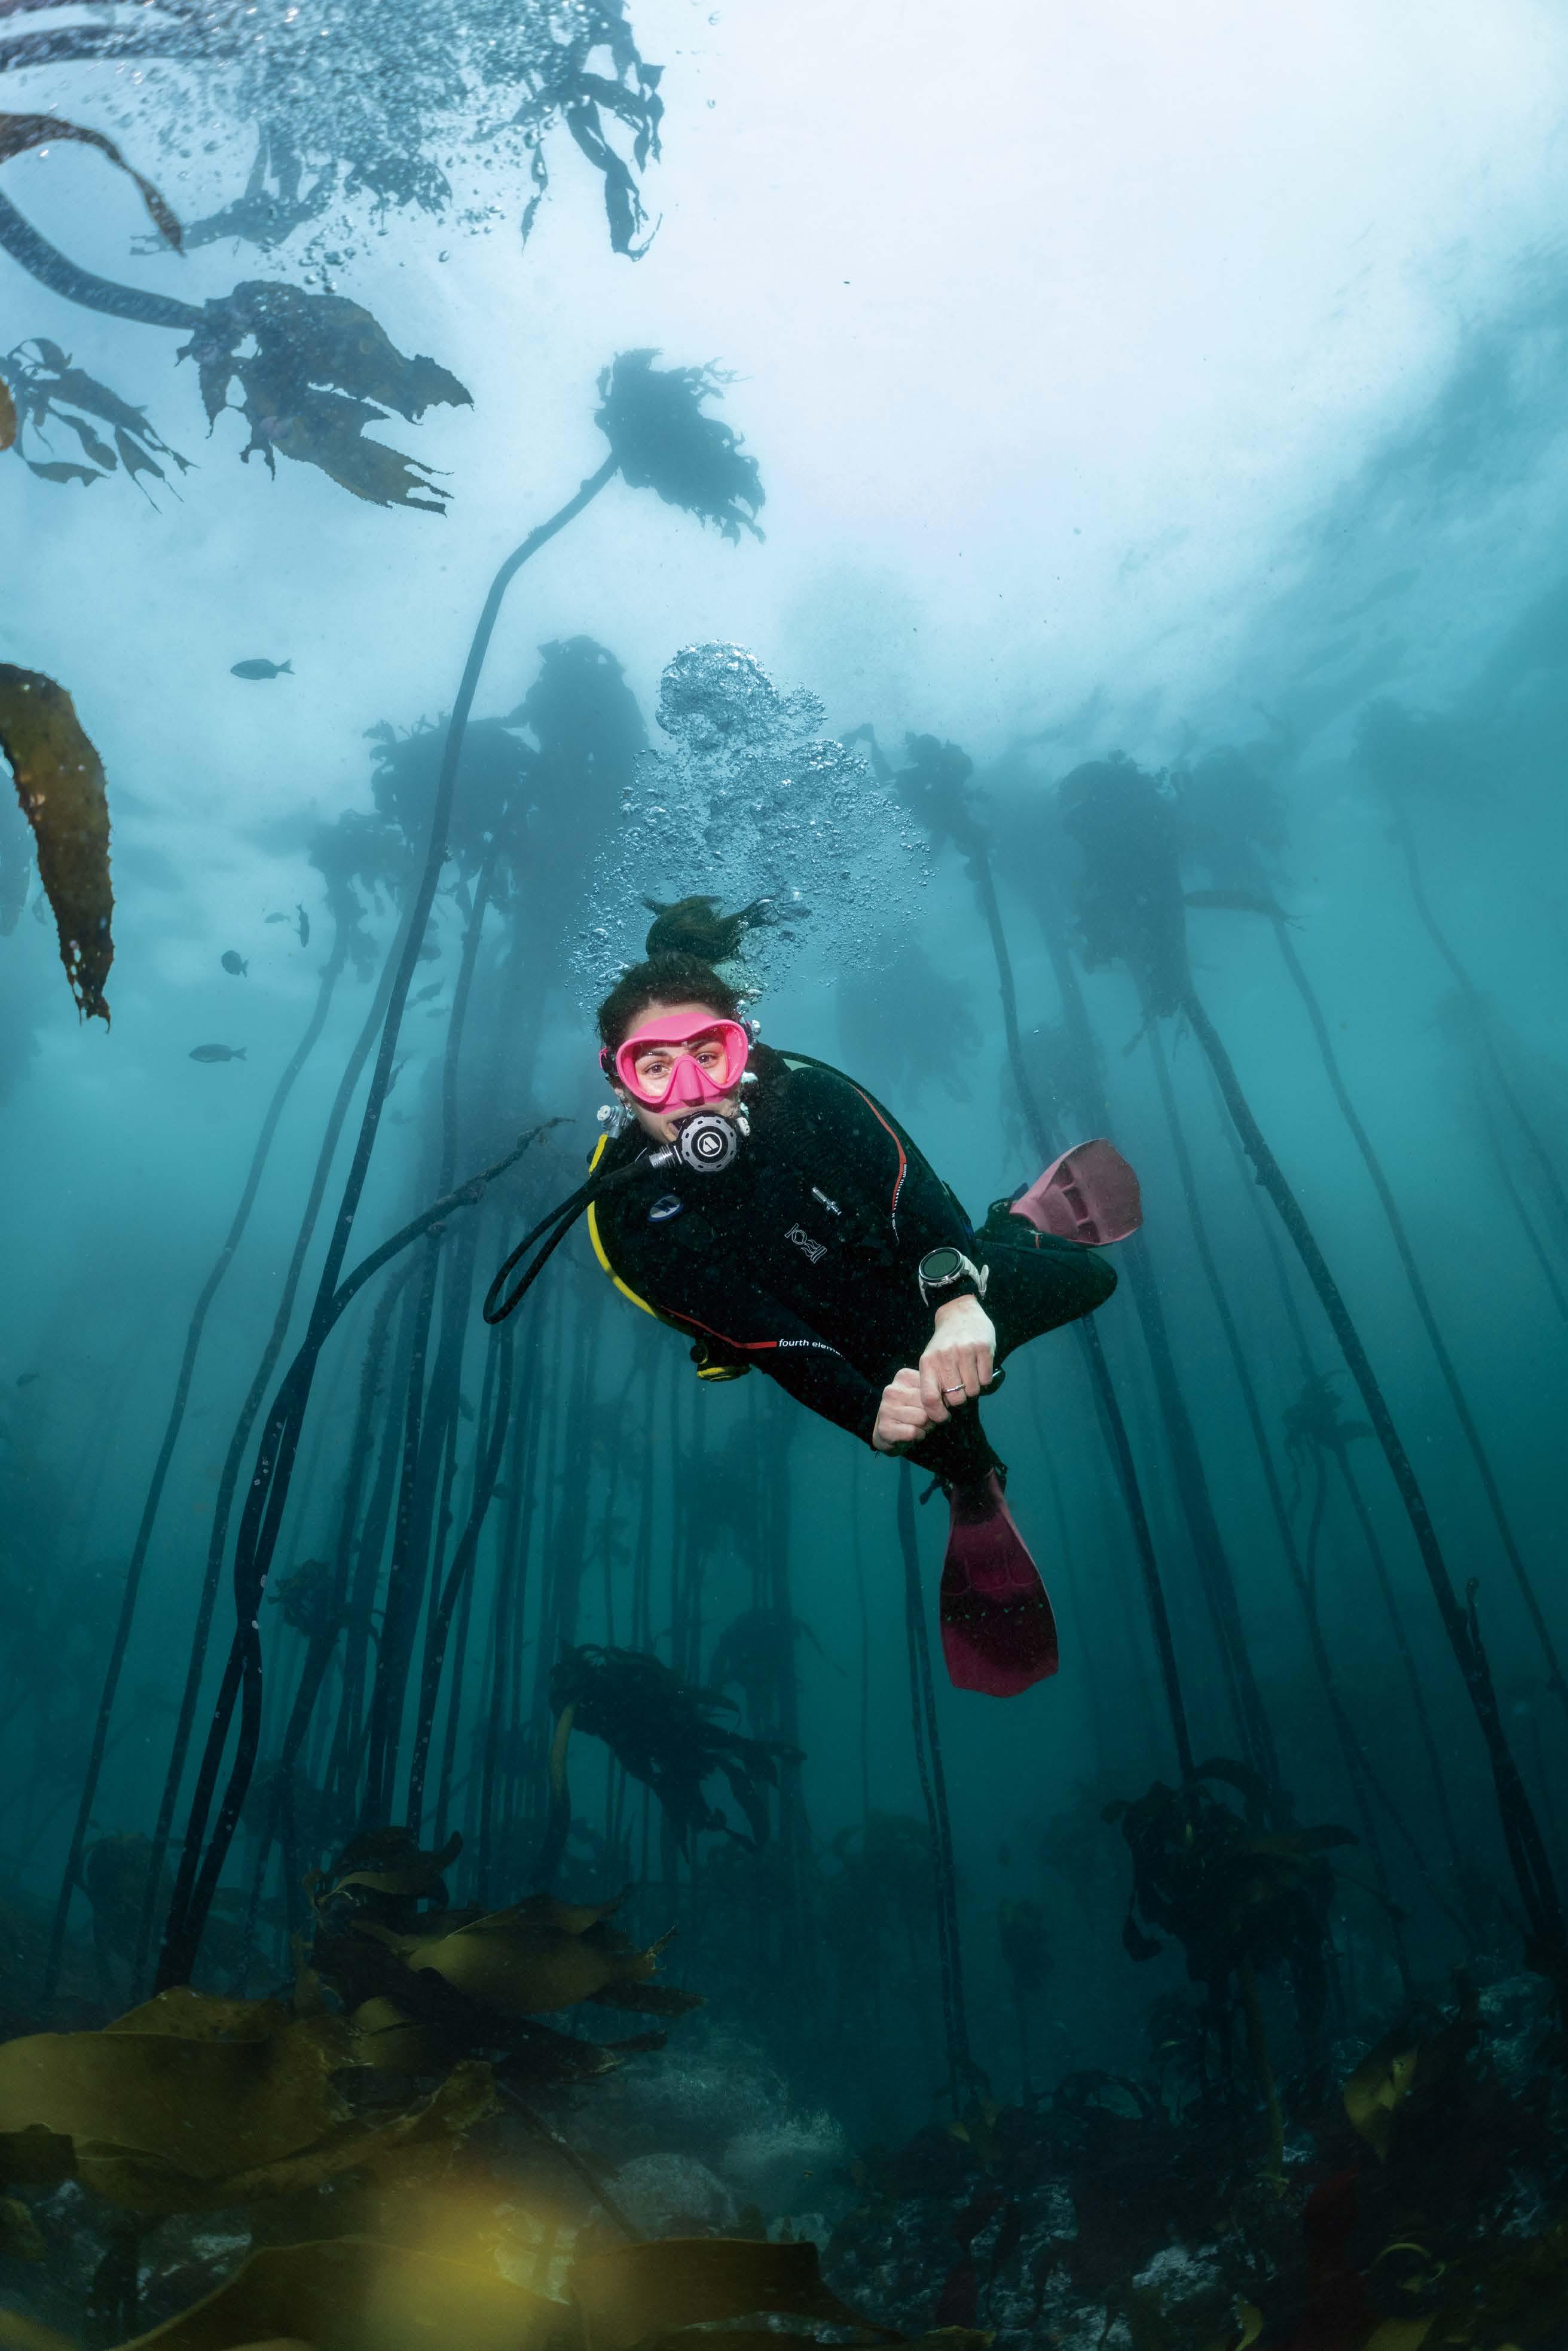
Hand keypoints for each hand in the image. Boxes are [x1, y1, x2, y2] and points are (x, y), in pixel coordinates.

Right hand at [873, 1366, 932, 1452]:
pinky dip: (918, 1436)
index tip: (930, 1405)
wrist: (889, 1434)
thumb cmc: (912, 1412)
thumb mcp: (923, 1396)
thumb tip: (951, 1397)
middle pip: (928, 1404)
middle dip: (932, 1415)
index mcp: (903, 1377)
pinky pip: (913, 1432)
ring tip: (918, 1425)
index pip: (932, 1388)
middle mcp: (892, 1390)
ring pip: (922, 1418)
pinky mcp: (885, 1427)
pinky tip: (911, 1433)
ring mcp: (886, 1408)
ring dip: (926, 1426)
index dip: (937, 1401)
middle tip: (925, 1418)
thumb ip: (934, 1391)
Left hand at [919, 1295, 995, 1423]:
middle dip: (959, 1398)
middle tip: (960, 1387)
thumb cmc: (945, 1343)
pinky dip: (984, 1379)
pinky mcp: (983, 1348)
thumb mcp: (931, 1359)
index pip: (929, 1398)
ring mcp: (965, 1352)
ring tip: (969, 1375)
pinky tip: (979, 1367)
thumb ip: (934, 1382)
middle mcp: (945, 1357)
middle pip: (955, 1399)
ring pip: (973, 1391)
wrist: (960, 1312)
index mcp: (928, 1363)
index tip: (944, 1417)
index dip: (937, 1414)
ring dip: (973, 1389)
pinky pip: (986, 1380)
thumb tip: (940, 1411)